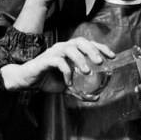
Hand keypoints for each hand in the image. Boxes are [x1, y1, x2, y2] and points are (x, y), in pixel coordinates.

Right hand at [0, 37, 114, 97]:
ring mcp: (54, 52)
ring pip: (70, 48)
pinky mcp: (46, 59)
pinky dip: (66, 71)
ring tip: (87, 72)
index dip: (101, 48)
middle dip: (92, 50)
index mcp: (70, 50)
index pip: (88, 44)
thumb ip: (81, 91)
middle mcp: (63, 47)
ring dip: (80, 59)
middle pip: (80, 41)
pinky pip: (58, 62)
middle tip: (100, 62)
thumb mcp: (67, 87)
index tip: (112, 56)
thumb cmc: (48, 80)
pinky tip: (69, 82)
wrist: (28, 81)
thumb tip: (97, 98)